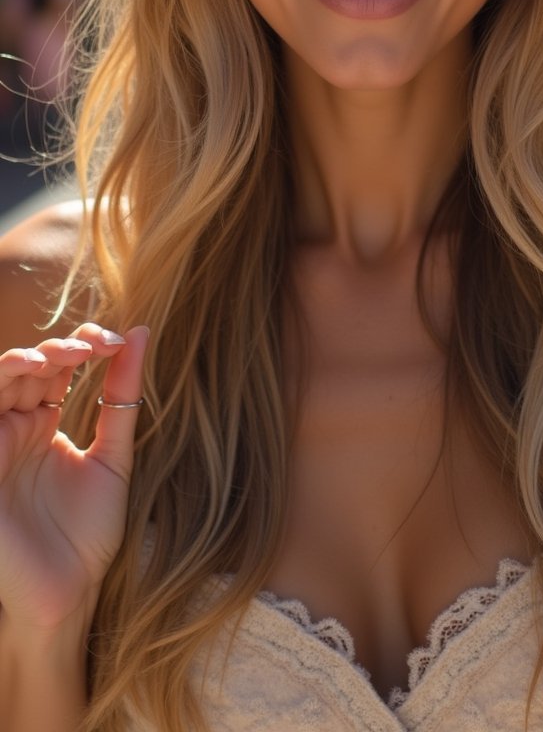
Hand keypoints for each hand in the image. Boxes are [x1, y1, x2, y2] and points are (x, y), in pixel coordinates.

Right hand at [0, 323, 148, 632]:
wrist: (66, 594)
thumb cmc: (87, 534)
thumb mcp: (113, 457)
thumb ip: (122, 398)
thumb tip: (142, 334)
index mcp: (43, 424)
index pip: (58, 366)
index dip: (85, 344)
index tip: (121, 340)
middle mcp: (15, 428)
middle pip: (29, 367)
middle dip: (62, 347)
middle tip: (95, 345)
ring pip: (1, 380)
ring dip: (29, 357)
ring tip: (65, 355)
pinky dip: (3, 382)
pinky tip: (34, 371)